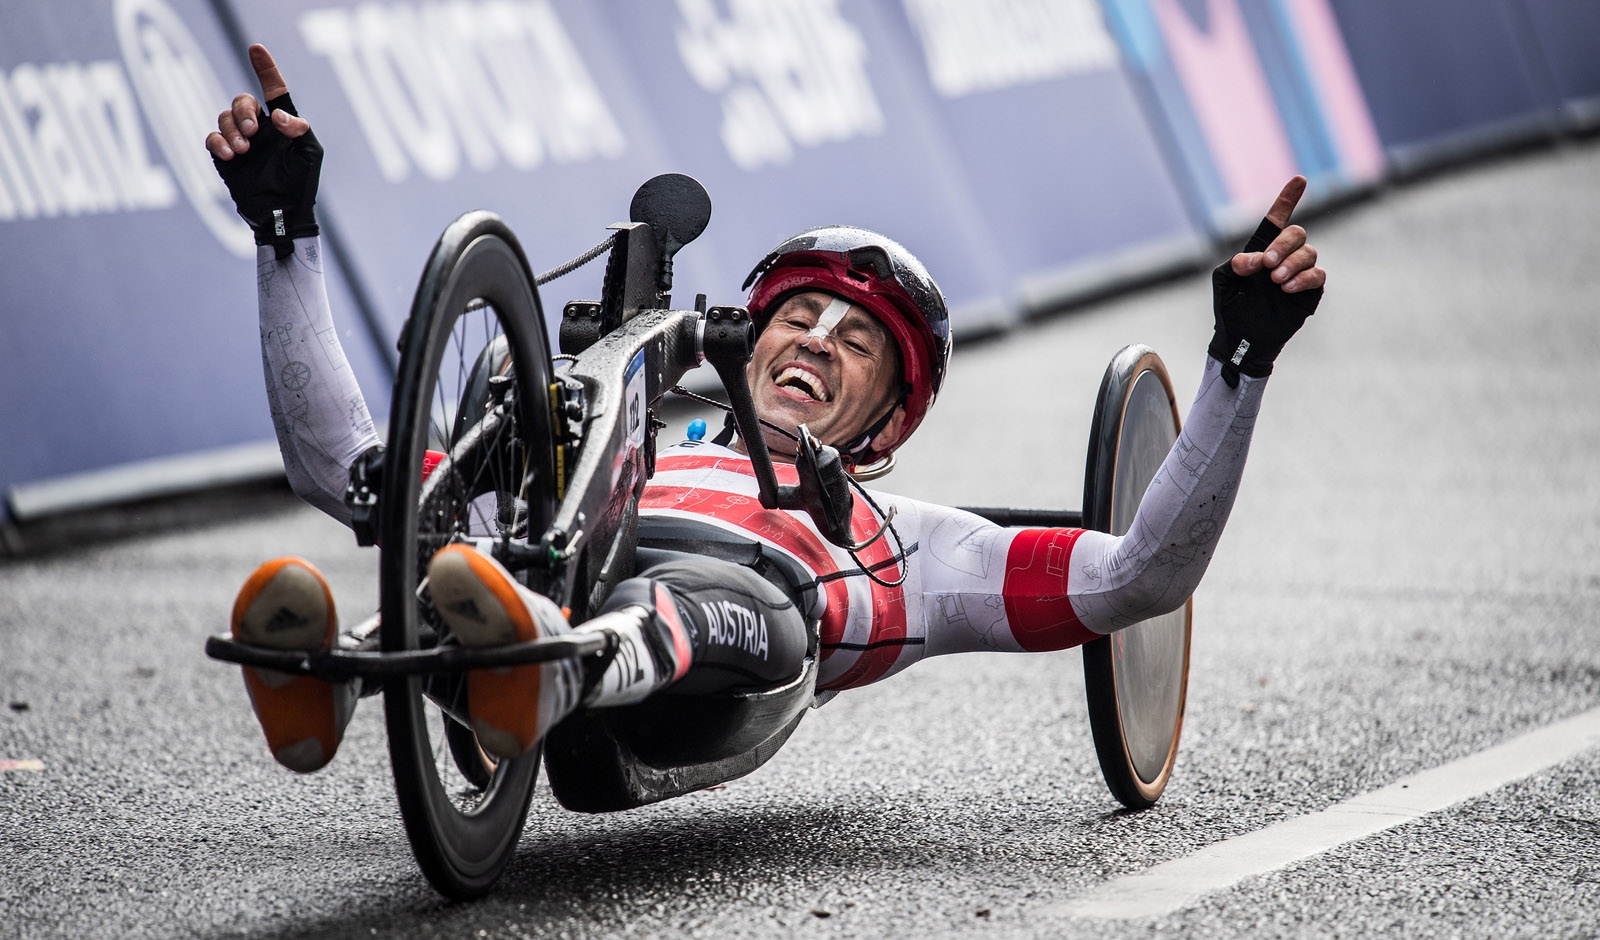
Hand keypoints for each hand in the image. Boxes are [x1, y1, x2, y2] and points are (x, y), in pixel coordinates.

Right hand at [207, 45, 321, 257]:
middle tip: (251, 132)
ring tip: (242, 150)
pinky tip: (229, 155)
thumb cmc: (301, 185)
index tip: (256, 49)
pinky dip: (217, 142)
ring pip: (224, 117)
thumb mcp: (309, 155)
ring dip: (231, 129)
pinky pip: (212, 138)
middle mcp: (260, 129)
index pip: (274, 90)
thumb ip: (299, 130)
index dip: (266, 69)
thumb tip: (279, 116)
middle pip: (242, 101)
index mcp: (282, 125)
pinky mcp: (225, 157)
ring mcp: (241, 142)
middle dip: (243, 111)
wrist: (282, 215)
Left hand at [1208, 177, 1325, 385]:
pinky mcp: (1309, 292)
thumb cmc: (1230, 309)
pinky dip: (1303, 278)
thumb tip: (1254, 259)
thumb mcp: (1223, 282)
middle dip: (1283, 245)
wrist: (1240, 338)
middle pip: (1296, 233)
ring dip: (1292, 263)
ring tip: (1275, 280)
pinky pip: (1317, 275)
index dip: (1288, 199)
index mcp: (1261, 250)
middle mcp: (1283, 257)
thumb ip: (1235, 264)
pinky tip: (1287, 288)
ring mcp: (1298, 273)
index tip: (1299, 180)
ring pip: (1309, 253)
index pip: (1277, 220)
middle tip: (1267, 265)